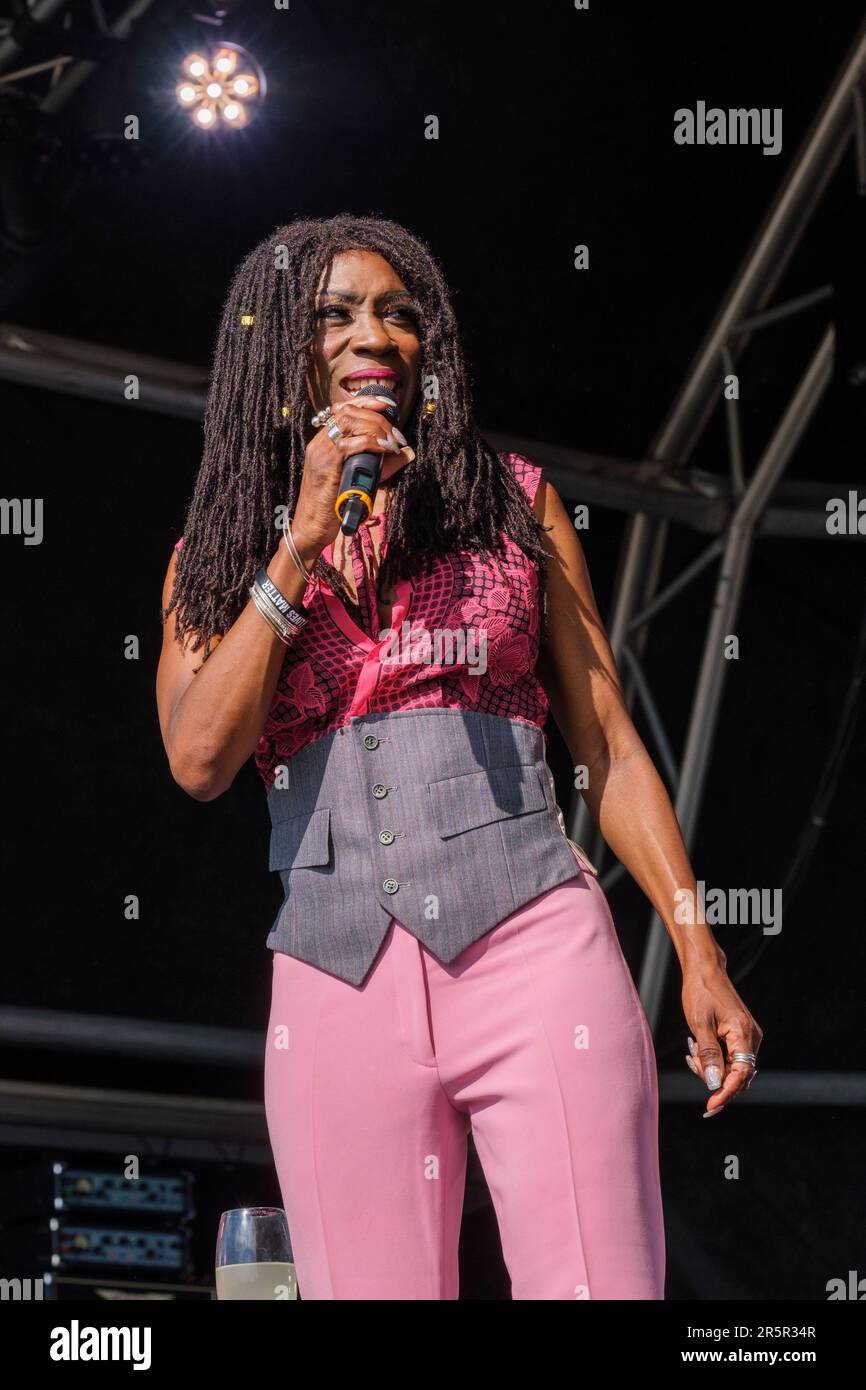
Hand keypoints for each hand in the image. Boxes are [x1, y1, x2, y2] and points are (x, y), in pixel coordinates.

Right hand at [291, 396, 412, 556]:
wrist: (310, 528)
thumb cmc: (333, 507)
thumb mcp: (360, 479)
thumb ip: (382, 465)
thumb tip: (407, 452)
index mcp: (323, 443)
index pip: (342, 410)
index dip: (365, 401)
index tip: (387, 405)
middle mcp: (319, 443)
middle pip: (348, 412)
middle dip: (377, 417)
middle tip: (396, 435)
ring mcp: (320, 453)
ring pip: (349, 423)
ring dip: (376, 428)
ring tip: (392, 443)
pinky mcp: (326, 467)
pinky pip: (350, 445)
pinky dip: (372, 444)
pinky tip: (385, 451)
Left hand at [681, 960, 762, 1115]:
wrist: (705, 970)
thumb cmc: (700, 993)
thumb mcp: (699, 1025)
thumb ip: (709, 1055)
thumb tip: (715, 1085)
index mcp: (744, 1034)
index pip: (741, 1075)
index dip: (726, 1093)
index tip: (710, 1106)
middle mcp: (751, 1037)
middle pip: (738, 1075)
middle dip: (715, 1077)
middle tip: (692, 1062)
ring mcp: (748, 1036)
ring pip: (733, 1067)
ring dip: (712, 1068)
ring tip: (692, 1051)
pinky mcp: (741, 1034)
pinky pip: (731, 1057)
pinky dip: (715, 1059)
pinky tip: (698, 1048)